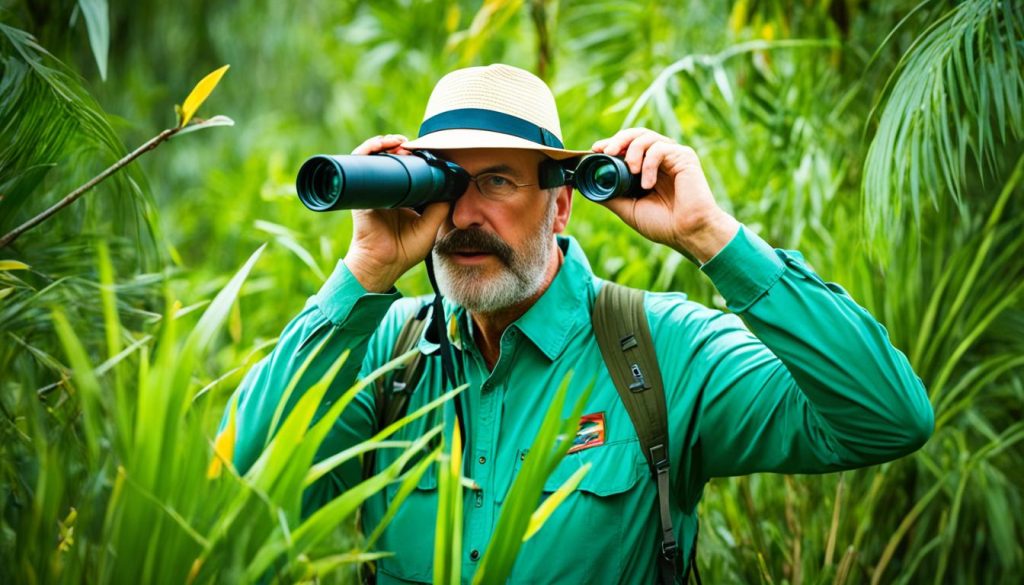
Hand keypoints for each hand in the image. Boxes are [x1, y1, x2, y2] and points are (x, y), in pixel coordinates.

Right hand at [344, 135, 450, 291]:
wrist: (383, 263)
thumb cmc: (405, 250)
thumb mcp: (430, 226)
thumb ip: (440, 207)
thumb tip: (452, 186)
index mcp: (404, 198)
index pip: (410, 170)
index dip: (416, 158)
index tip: (426, 152)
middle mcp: (388, 191)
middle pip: (392, 160)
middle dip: (401, 148)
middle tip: (411, 145)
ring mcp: (374, 190)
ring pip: (377, 158)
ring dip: (386, 144)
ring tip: (399, 142)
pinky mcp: (361, 192)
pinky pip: (360, 164)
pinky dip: (369, 150)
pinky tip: (383, 145)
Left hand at [591, 128, 739, 262]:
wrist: (688, 233)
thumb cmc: (663, 224)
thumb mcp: (628, 209)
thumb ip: (611, 195)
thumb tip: (588, 186)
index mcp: (648, 168)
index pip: (628, 146)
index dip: (611, 144)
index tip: (596, 149)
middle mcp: (661, 159)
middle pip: (636, 134)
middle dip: (618, 139)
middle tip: (606, 151)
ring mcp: (673, 156)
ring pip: (647, 136)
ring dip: (632, 150)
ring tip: (631, 170)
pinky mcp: (684, 156)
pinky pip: (660, 148)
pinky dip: (649, 164)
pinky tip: (647, 183)